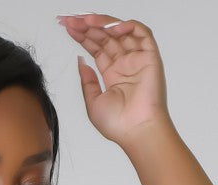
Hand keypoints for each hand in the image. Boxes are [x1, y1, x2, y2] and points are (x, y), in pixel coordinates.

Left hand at [56, 15, 168, 144]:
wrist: (136, 131)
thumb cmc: (118, 124)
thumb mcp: (93, 102)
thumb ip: (87, 81)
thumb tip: (81, 61)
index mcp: (112, 74)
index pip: (96, 47)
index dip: (82, 36)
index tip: (67, 27)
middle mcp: (124, 64)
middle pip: (105, 37)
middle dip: (87, 26)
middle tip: (71, 20)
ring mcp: (136, 59)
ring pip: (120, 32)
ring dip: (103, 23)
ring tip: (85, 21)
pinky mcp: (149, 57)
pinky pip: (141, 33)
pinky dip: (128, 26)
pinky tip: (111, 28)